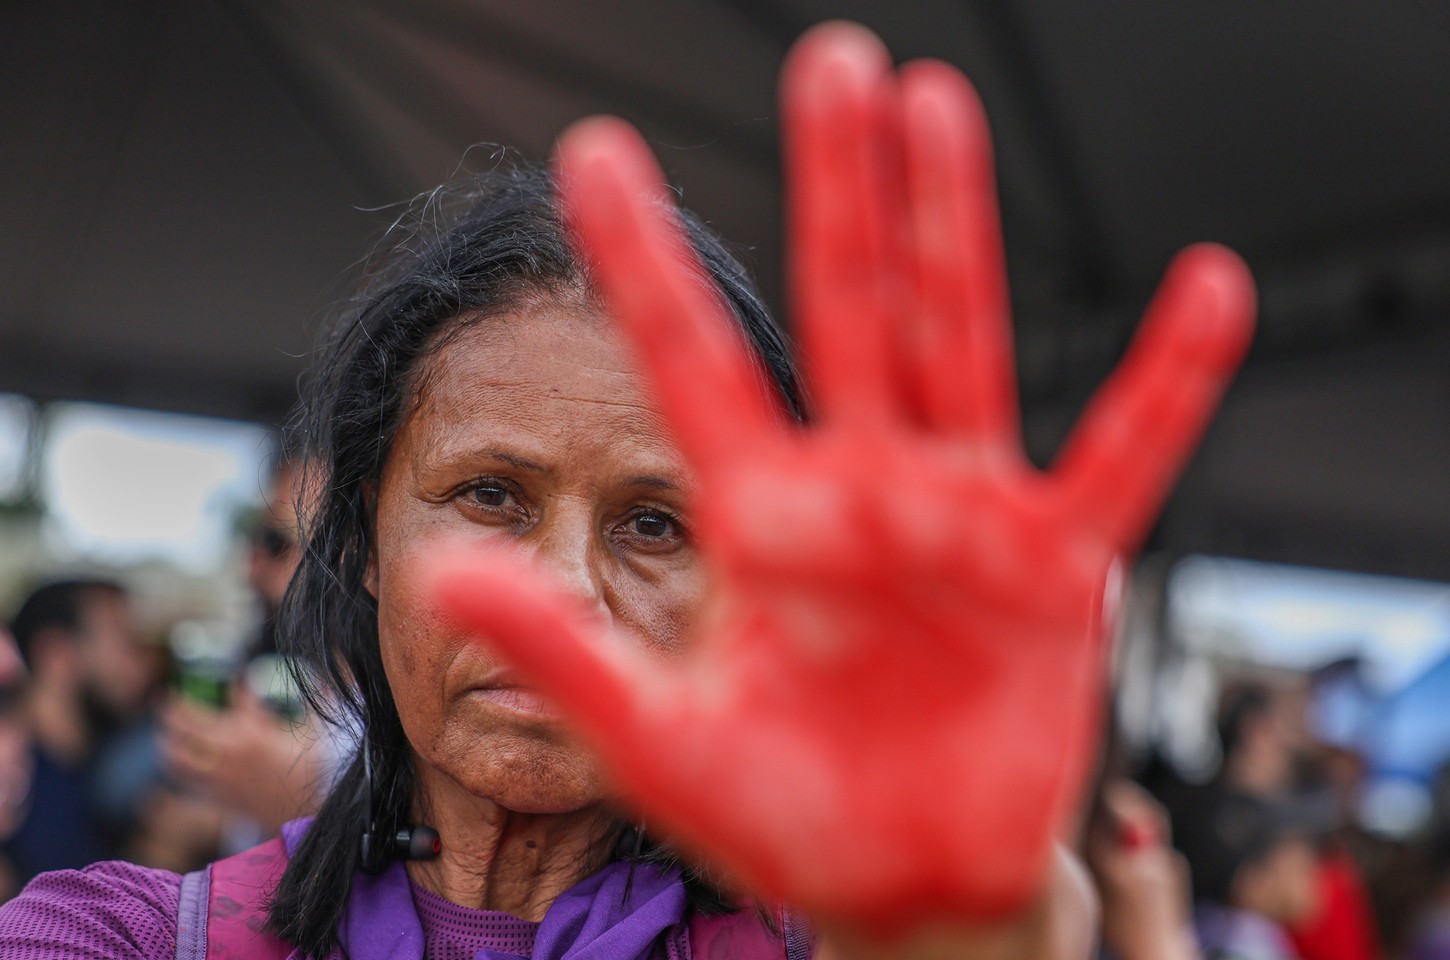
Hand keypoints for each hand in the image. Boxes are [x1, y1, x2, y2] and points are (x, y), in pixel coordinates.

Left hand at [161, 686, 325, 832]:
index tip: (234, 679)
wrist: (301, 814)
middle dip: (174, 707)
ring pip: (176, 754)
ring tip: (166, 730)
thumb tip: (324, 682)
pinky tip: (177, 759)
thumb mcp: (314, 735)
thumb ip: (313, 705)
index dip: (233, 683)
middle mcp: (230, 751)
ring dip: (167, 739)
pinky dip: (176, 766)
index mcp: (255, 732)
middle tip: (169, 699)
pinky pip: (184, 779)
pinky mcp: (215, 793)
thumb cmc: (310, 774)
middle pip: (188, 723)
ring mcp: (219, 774)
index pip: (236, 696)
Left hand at [430, 21, 1253, 936]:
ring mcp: (961, 515)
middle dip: (836, 187)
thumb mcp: (656, 735)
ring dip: (953, 226)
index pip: (694, 363)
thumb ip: (563, 650)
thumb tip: (447, 568)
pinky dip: (1168, 383)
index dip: (642, 264)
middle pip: (846, 309)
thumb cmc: (781, 812)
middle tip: (830, 63)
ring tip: (939, 109)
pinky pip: (1122, 459)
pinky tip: (1210, 292)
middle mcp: (859, 488)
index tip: (595, 157)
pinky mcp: (1054, 567)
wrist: (899, 880)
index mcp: (758, 516)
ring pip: (959, 342)